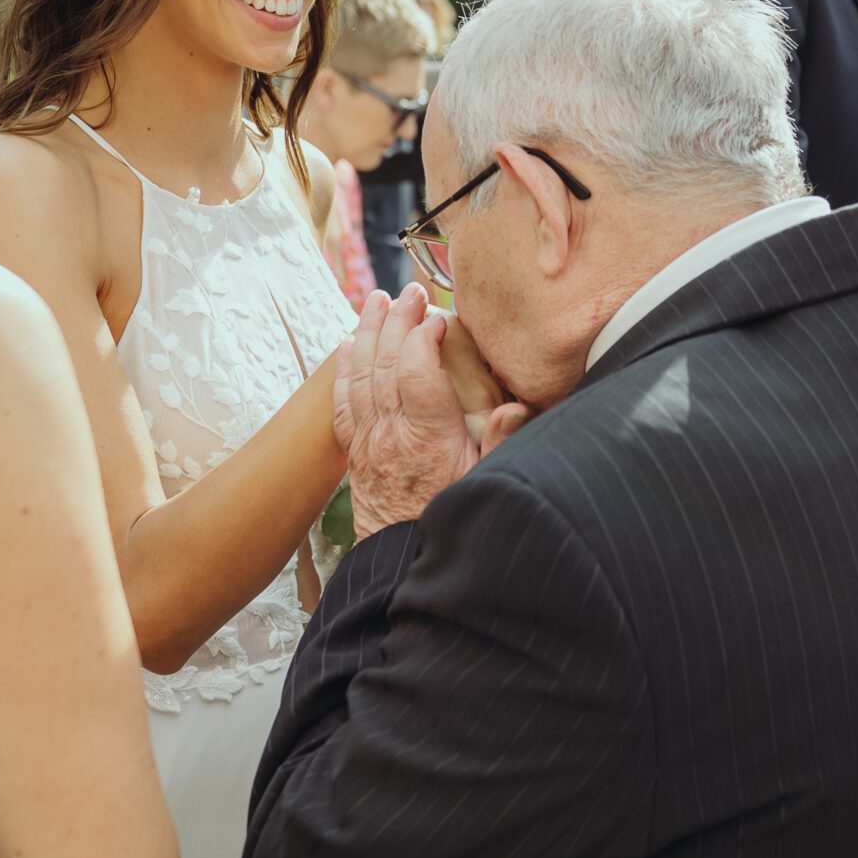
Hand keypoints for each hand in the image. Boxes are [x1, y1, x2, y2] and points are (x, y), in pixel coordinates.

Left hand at [331, 285, 507, 535]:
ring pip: (360, 374)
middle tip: (411, 292)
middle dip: (397, 320)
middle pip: (387, 362)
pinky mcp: (356, 452)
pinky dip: (343, 367)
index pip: (418, 372)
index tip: (441, 318)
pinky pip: (342, 400)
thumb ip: (502, 443)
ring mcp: (368, 442)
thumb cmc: (453, 522)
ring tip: (376, 300)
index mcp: (429, 440)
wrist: (404, 565)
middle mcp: (392, 435)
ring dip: (367, 332)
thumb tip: (515, 406)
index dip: (425, 337)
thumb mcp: (490, 484)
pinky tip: (347, 344)